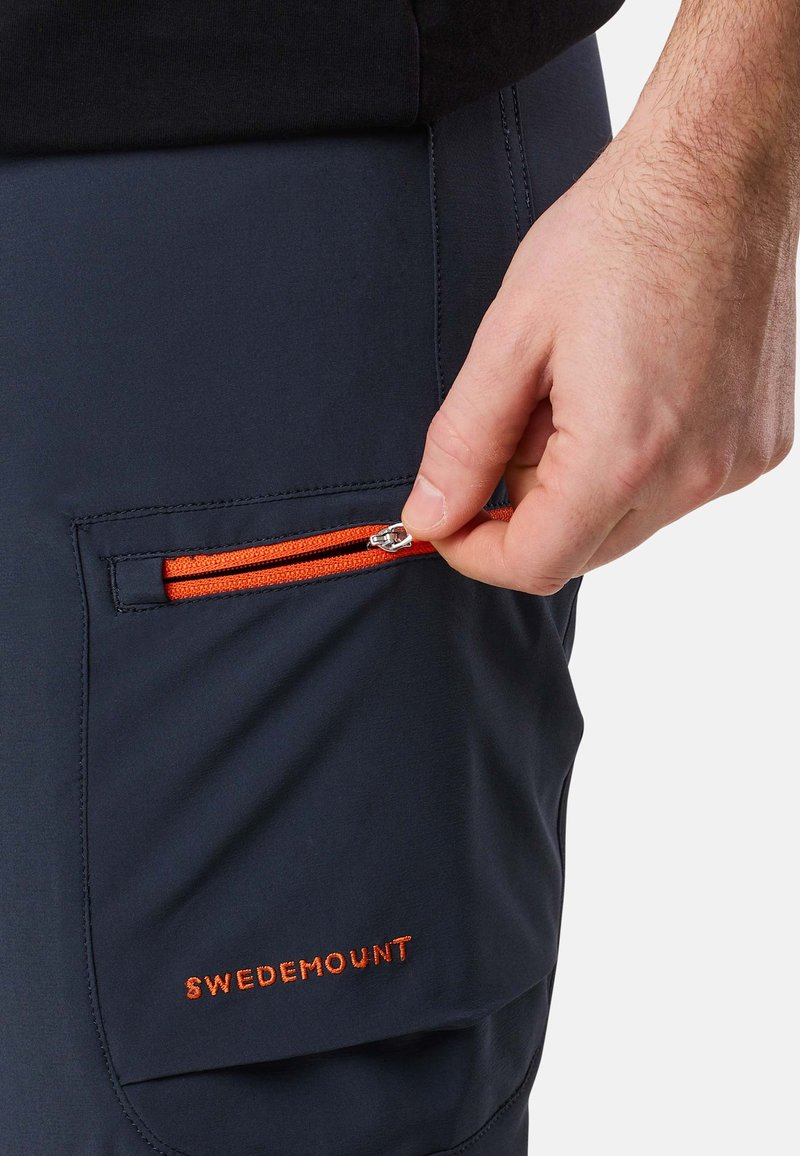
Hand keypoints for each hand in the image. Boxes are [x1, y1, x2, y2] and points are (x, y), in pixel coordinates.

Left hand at [400, 88, 797, 593]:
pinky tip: (631, 388)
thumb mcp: (512, 336)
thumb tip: (430, 516)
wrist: (719, 168)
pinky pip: (674, 489)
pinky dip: (635, 462)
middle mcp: (693, 476)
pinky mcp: (758, 445)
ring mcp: (734, 463)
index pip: (535, 565)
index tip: (447, 515)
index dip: (475, 552)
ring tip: (581, 389)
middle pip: (579, 550)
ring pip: (625, 522)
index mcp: (625, 454)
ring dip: (582, 482)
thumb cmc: (617, 233)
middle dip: (528, 506)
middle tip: (523, 416)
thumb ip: (464, 443)